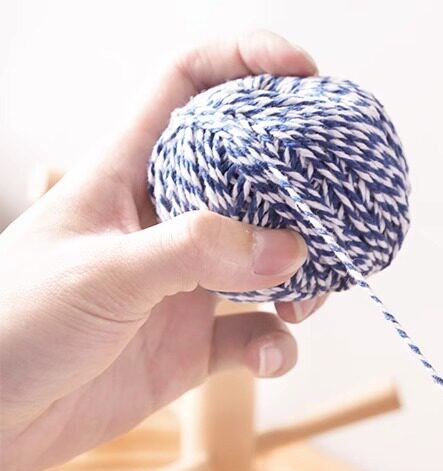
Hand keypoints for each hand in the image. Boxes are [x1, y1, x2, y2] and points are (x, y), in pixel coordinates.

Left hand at [0, 31, 322, 470]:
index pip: (187, 89)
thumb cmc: (14, 327)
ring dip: (301, 280)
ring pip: (267, 264)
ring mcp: (183, 287)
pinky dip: (277, 347)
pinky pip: (255, 337)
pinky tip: (271, 358)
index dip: (244, 65)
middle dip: (297, 191)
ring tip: (305, 301)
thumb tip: (290, 247)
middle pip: (250, 179)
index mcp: (126, 175)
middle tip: (334, 210)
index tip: (303, 73)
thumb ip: (196, 252)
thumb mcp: (103, 272)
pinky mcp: (193, 346)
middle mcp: (164, 225)